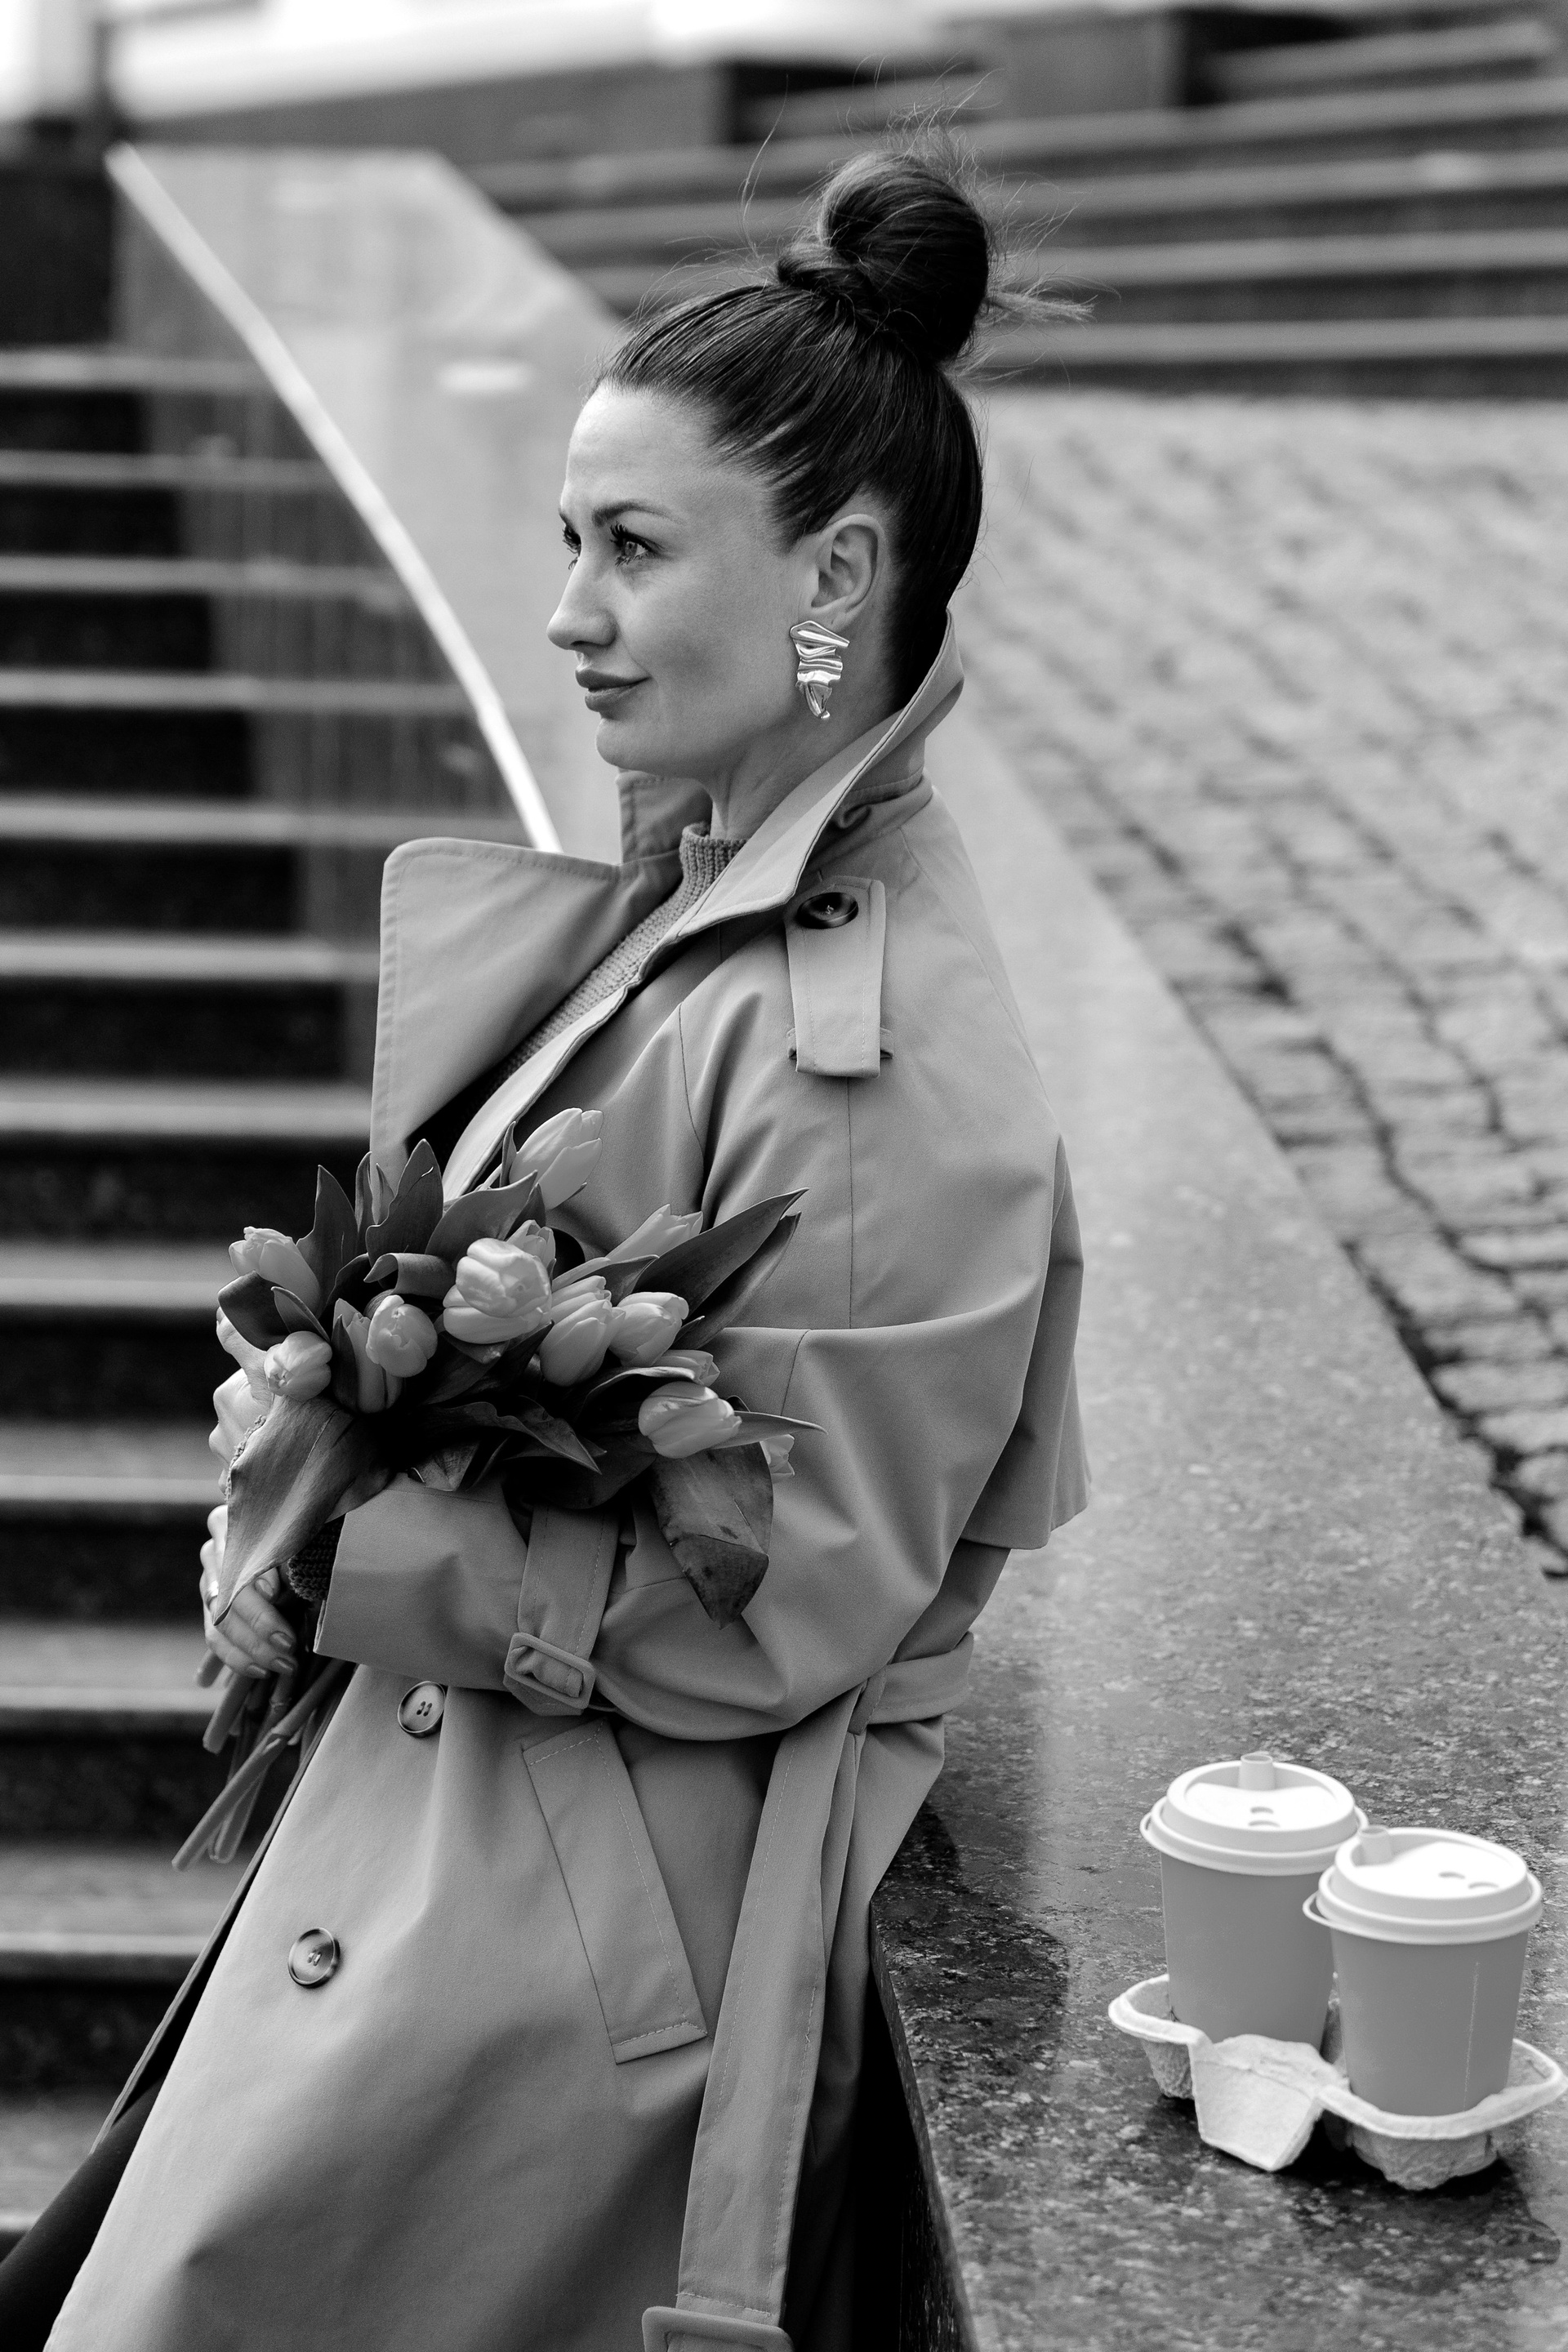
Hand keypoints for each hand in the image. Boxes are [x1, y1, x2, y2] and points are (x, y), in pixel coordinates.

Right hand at [200, 1507, 295, 1678]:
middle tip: (289, 1643)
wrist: (290, 1543)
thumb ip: (287, 1559)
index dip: (255, 1574)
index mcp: (230, 1521)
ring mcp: (209, 1581)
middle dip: (260, 1623)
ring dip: (252, 1648)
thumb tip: (274, 1594)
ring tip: (283, 1664)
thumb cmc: (299, 1536)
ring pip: (220, 1622)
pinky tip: (261, 1670)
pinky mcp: (210, 1609)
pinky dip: (238, 1658)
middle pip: (229, 1592)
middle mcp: (214, 1550)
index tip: (276, 1594)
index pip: (237, 1551)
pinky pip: (214, 1639)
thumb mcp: (297, 1539)